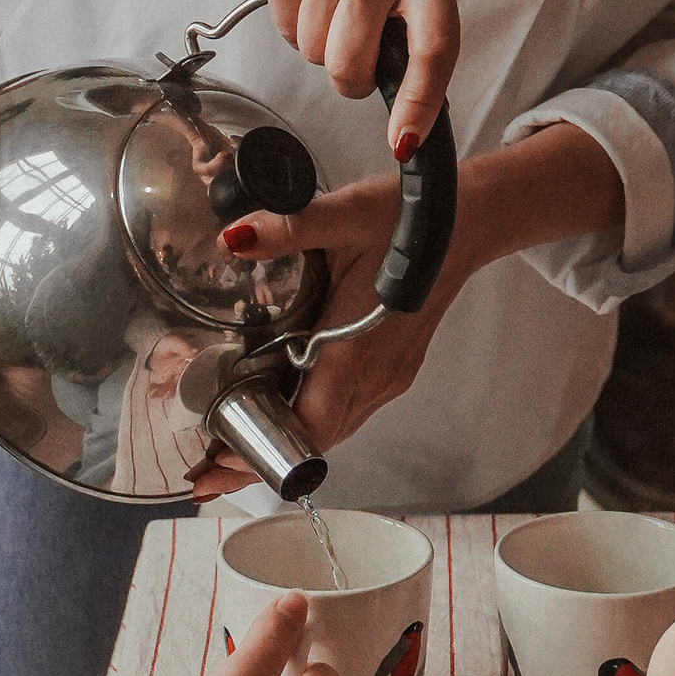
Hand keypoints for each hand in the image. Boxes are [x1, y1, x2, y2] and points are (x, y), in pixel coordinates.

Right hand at [35, 0, 459, 150]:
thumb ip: (426, 3)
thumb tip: (415, 78)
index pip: (433, 49)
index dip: (419, 104)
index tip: (404, 141)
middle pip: (351, 67)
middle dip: (350, 77)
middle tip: (358, 53)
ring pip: (316, 54)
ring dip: (324, 43)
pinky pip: (288, 30)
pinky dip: (298, 22)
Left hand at [190, 122, 623, 486]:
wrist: (469, 222)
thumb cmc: (411, 219)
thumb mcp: (344, 215)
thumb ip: (288, 228)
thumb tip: (234, 239)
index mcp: (357, 350)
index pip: (309, 428)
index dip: (262, 450)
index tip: (216, 458)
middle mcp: (377, 376)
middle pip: (315, 440)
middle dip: (260, 454)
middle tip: (205, 460)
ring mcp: (389, 377)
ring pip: (332, 428)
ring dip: (285, 438)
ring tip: (232, 436)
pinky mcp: (393, 369)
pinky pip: (347, 410)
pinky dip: (309, 418)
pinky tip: (279, 401)